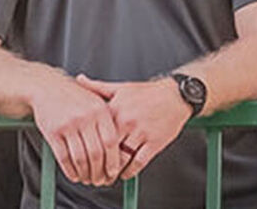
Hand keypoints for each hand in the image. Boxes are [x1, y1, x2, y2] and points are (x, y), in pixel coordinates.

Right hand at [28, 77, 124, 185]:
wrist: (48, 87)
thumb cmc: (76, 97)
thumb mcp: (97, 101)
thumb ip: (108, 122)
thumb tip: (120, 150)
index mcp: (101, 111)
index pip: (111, 142)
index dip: (113, 161)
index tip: (114, 172)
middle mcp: (86, 118)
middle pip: (96, 153)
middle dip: (99, 172)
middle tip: (100, 181)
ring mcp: (69, 125)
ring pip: (80, 158)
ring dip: (84, 173)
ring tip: (87, 179)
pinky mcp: (53, 132)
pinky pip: (63, 157)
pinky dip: (70, 170)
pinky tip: (74, 175)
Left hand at [76, 75, 192, 180]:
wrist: (177, 95)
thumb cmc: (149, 93)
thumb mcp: (121, 88)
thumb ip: (97, 87)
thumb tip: (79, 80)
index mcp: (116, 109)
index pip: (94, 133)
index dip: (86, 147)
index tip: (82, 156)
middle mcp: (127, 121)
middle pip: (106, 149)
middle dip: (98, 163)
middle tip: (92, 171)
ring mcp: (142, 133)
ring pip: (122, 158)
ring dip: (113, 170)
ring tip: (107, 175)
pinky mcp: (155, 142)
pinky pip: (139, 162)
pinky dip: (129, 171)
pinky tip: (125, 173)